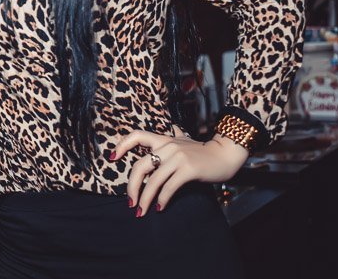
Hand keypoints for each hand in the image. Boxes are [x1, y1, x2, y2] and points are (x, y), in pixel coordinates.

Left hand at [112, 130, 247, 216]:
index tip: (112, 158)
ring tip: (141, 210)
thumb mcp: (185, 141)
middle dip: (131, 186)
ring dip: (145, 198)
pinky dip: (162, 199)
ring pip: (153, 180)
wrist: (226, 154)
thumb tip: (173, 128)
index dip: (121, 145)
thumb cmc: (203, 151)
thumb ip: (175, 136)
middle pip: (140, 166)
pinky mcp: (188, 169)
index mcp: (164, 139)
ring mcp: (178, 157)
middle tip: (129, 202)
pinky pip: (169, 187)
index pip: (136, 135)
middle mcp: (168, 146)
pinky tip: (160, 208)